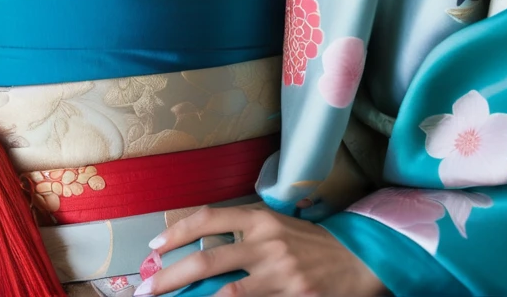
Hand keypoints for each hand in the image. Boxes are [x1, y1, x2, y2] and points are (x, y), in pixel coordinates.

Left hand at [133, 203, 386, 296]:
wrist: (358, 260)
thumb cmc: (311, 243)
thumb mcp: (276, 226)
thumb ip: (243, 233)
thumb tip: (199, 246)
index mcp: (260, 218)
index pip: (208, 219)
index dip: (177, 232)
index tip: (154, 248)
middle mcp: (266, 243)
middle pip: (208, 260)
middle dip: (172, 276)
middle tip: (147, 288)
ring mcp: (280, 274)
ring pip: (226, 293)